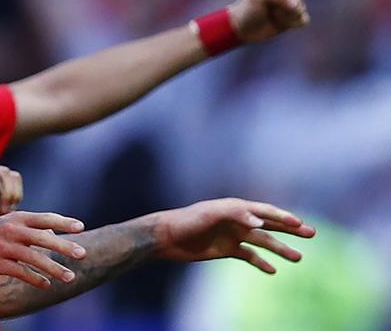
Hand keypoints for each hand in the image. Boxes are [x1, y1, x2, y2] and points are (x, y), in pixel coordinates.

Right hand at [0, 211, 86, 287]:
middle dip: (64, 246)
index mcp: (17, 218)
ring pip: (34, 258)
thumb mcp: (10, 224)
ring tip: (70, 277)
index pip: (44, 218)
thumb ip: (33, 227)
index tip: (80, 227)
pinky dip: (36, 279)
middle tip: (82, 253)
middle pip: (42, 238)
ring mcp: (3, 247)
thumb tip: (55, 234)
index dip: (63, 222)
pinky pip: (21, 272)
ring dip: (54, 269)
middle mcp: (11, 230)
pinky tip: (46, 285)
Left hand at [152, 198, 314, 272]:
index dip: (282, 216)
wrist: (166, 237)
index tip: (299, 223)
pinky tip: (273, 271)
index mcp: (234, 207)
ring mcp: (232, 235)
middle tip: (311, 233)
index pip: (264, 211)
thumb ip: (235, 214)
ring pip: (262, 242)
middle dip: (290, 229)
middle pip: (269, 224)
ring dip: (280, 249)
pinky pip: (248, 256)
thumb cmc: (187, 221)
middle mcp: (237, 220)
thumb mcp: (210, 214)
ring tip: (298, 258)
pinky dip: (261, 262)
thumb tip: (260, 222)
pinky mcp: (226, 249)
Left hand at [228, 0, 309, 42]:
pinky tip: (280, 22)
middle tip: (267, 8)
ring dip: (285, 16)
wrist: (243, 28)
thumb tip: (296, 4)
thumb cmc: (249, 9)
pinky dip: (292, 23)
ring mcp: (293, 0)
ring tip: (272, 15)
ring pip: (300, 9)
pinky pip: (304, 20)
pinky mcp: (296, 14)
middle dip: (282, 7)